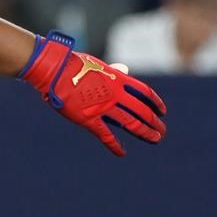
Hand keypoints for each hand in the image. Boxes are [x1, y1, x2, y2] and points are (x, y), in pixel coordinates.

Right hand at [19, 31, 166, 156]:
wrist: (54, 69)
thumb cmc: (74, 64)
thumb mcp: (98, 64)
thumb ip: (113, 71)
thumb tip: (126, 70)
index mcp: (117, 79)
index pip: (144, 92)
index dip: (155, 102)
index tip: (163, 110)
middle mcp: (114, 94)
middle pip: (142, 111)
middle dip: (154, 122)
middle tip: (161, 131)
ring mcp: (103, 107)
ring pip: (131, 123)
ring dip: (145, 132)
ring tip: (155, 139)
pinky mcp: (88, 119)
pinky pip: (106, 135)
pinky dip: (115, 145)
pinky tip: (122, 152)